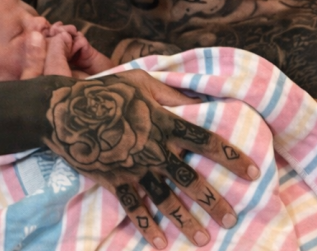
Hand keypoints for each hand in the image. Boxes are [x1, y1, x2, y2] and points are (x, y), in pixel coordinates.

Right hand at [41, 70, 259, 248]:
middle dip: (212, 200)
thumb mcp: (142, 82)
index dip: (230, 156)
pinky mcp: (113, 180)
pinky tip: (161, 243)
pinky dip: (146, 226)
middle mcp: (152, 149)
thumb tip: (201, 99)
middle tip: (231, 219)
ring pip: (164, 198)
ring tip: (204, 240)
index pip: (204, 140)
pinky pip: (133, 207)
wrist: (63, 111)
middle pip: (188, 178)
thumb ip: (172, 94)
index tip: (252, 171)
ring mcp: (132, 167)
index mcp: (163, 123)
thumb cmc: (106, 92)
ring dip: (184, 221)